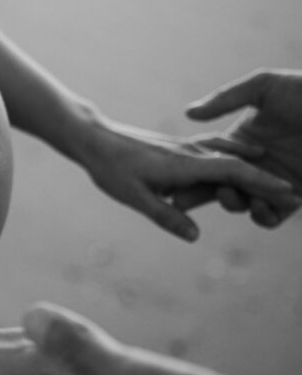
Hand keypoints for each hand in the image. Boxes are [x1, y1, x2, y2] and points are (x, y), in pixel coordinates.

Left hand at [77, 114, 296, 241]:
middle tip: (297, 194)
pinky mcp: (178, 148)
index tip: (289, 192)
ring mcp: (185, 149)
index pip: (232, 173)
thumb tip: (195, 236)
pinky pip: (215, 152)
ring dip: (255, 168)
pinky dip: (235, 157)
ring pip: (228, 157)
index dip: (262, 183)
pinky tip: (244, 158)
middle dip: (268, 179)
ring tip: (279, 180)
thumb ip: (166, 216)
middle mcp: (190, 153)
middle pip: (238, 166)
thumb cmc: (111, 170)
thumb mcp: (134, 198)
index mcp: (184, 165)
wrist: (93, 138)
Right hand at [174, 69, 301, 226]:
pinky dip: (262, 215)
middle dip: (200, 194)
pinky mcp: (295, 198)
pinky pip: (273, 215)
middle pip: (219, 185)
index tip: (168, 178)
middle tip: (181, 200)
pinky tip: (258, 206)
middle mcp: (254, 164)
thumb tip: (188, 113)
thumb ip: (225, 100)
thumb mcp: (262, 87)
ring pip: (244, 203)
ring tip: (228, 195)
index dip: (189, 169)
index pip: (209, 160)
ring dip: (233, 202)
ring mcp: (274, 181)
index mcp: (242, 140)